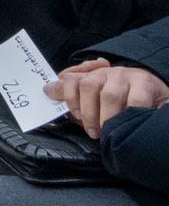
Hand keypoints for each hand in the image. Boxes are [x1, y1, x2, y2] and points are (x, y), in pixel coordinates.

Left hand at [46, 58, 168, 137]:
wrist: (156, 94)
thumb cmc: (122, 100)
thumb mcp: (96, 98)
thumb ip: (74, 96)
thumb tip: (48, 90)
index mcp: (93, 75)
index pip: (72, 79)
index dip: (68, 96)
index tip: (74, 115)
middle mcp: (107, 73)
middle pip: (88, 86)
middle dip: (88, 113)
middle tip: (92, 131)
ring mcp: (126, 76)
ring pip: (109, 95)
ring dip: (106, 118)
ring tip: (108, 132)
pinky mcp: (144, 84)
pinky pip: (134, 101)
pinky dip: (129, 115)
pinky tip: (128, 123)